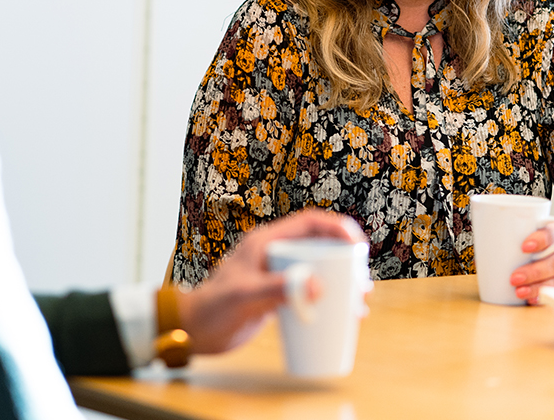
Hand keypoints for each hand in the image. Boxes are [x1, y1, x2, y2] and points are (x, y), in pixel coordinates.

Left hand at [175, 209, 365, 354]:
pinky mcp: (275, 295)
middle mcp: (273, 254)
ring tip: (359, 302)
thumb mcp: (245, 297)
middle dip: (345, 262)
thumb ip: (278, 288)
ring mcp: (275, 274)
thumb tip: (318, 286)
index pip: (308, 223)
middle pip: (318, 248)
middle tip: (362, 284)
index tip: (358, 244)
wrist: (191, 330)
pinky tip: (341, 316)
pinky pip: (308, 291)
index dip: (336, 228)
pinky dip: (327, 300)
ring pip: (316, 270)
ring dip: (340, 283)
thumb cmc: (212, 309)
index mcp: (265, 242)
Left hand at [509, 227, 553, 304]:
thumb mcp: (541, 235)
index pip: (552, 234)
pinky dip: (547, 298)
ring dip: (538, 288)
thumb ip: (518, 240)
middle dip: (535, 271)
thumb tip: (482, 257)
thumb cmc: (551, 246)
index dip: (540, 240)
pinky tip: (532, 300)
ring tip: (519, 292)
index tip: (524, 247)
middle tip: (514, 278)